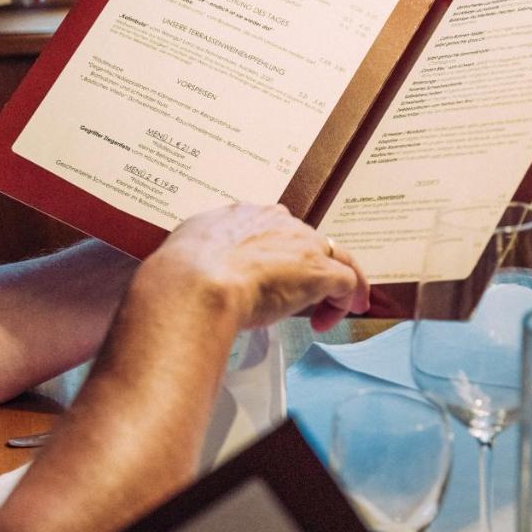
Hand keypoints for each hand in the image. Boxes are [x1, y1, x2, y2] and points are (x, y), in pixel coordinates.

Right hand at [139, 203, 369, 330]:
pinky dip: (347, 298)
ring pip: (334, 256)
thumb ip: (200, 253)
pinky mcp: (319, 271)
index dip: (278, 254)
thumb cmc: (183, 273)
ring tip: (334, 308)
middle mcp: (278, 222)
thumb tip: (192, 266)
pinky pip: (347, 281)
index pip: (274, 228)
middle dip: (305, 269)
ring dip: (335, 283)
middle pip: (306, 241)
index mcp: (245, 216)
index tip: (273, 275)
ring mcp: (302, 244)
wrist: (197, 283)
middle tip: (298, 298)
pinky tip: (340, 315)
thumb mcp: (188, 249)